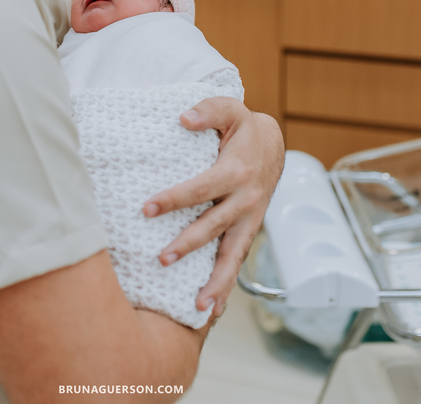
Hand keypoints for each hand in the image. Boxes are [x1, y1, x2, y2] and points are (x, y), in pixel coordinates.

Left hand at [142, 97, 284, 316]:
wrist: (274, 146)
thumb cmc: (244, 128)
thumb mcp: (230, 110)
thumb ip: (208, 110)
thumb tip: (183, 118)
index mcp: (236, 172)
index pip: (200, 189)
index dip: (173, 198)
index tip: (146, 209)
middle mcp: (245, 200)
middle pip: (214, 227)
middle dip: (188, 244)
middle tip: (162, 258)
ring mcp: (249, 220)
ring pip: (232, 255)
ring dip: (216, 282)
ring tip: (199, 306)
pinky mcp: (247, 232)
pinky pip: (236, 262)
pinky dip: (226, 286)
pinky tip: (211, 309)